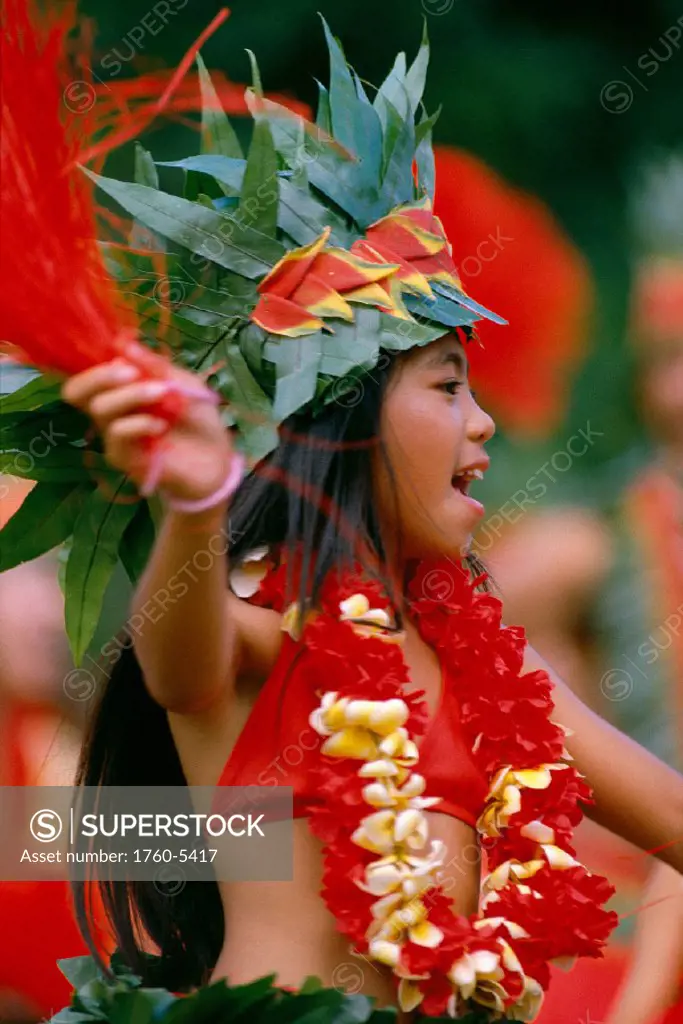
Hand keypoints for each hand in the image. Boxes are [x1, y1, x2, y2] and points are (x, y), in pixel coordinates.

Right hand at [61, 355, 235, 505]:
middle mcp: (110, 413)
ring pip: (100, 409)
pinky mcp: (124, 459)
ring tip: (162, 393)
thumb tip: (122, 344)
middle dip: (100, 376)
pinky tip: (161, 425)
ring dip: (131, 395)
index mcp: (120, 391)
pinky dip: (138, 424)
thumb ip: (154, 366)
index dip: (95, 362)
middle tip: (131, 372)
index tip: (125, 355)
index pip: (85, 375)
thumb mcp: (182, 383)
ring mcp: (114, 437)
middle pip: (76, 392)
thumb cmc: (198, 420)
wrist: (218, 460)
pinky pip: (117, 435)